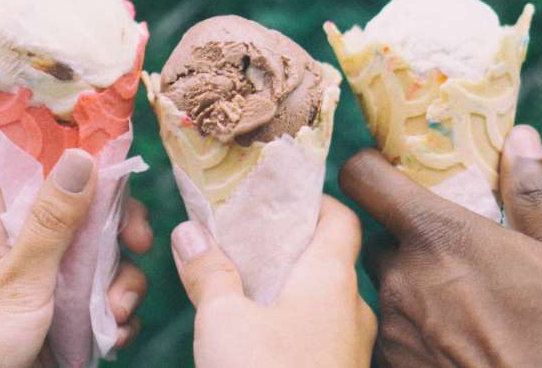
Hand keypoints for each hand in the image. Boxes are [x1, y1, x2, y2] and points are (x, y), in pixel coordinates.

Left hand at [0, 149, 152, 366]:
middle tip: (139, 242)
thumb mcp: (16, 278)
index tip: (112, 149)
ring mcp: (44, 275)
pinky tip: (113, 332)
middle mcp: (21, 239)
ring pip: (101, 253)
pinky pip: (102, 295)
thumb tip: (82, 155)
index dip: (66, 145)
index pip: (27, 157)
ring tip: (116, 312)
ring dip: (122, 280)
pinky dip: (116, 312)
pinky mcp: (62, 309)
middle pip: (81, 205)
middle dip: (118, 224)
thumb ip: (52, 220)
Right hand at [170, 196, 376, 367]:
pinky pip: (318, 330)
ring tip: (242, 277)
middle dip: (287, 242)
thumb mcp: (223, 320)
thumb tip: (190, 231)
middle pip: (328, 255)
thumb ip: (208, 270)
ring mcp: (350, 346)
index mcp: (331, 277)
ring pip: (321, 297)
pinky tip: (256, 327)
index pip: (340, 216)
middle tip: (245, 234)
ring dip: (286, 282)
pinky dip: (290, 316)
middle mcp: (351, 306)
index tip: (275, 195)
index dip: (311, 199)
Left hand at [340, 125, 541, 366]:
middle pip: (380, 241)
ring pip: (388, 291)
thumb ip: (534, 197)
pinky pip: (393, 336)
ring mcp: (393, 328)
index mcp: (438, 236)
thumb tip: (521, 141)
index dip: (370, 170)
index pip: (363, 179)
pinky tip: (459, 347)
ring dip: (415, 291)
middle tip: (454, 257)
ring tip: (468, 311)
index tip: (388, 173)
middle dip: (408, 243)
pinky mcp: (392, 366)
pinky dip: (417, 334)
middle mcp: (401, 279)